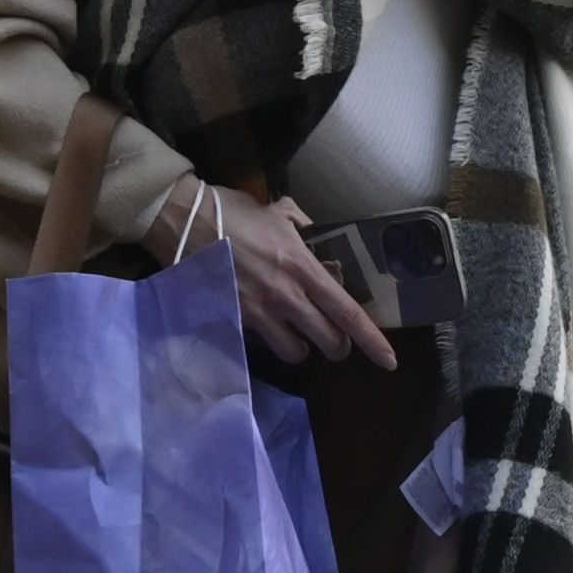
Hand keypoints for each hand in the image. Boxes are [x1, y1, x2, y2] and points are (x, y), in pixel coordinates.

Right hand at [215, 187, 393, 371]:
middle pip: (329, 341)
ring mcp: (260, 312)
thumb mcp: (277, 211)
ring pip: (296, 352)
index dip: (372, 341)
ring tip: (295, 334)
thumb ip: (304, 227)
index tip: (389, 361)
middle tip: (332, 337)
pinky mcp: (235, 321)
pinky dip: (268, 341)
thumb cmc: (231, 211)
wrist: (183, 220)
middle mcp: (287, 296)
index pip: (348, 312)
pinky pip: (262, 345)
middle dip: (337, 345)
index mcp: (304, 268)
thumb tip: (316, 237)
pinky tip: (262, 325)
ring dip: (301, 348)